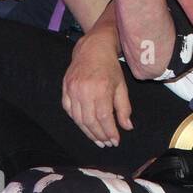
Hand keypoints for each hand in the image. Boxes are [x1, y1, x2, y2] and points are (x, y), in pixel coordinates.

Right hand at [60, 29, 132, 146]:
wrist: (92, 48)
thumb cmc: (110, 67)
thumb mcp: (122, 86)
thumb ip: (124, 108)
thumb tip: (127, 127)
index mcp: (101, 89)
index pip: (104, 117)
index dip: (109, 132)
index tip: (115, 141)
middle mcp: (84, 90)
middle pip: (90, 121)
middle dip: (99, 135)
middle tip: (106, 143)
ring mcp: (72, 89)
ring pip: (78, 118)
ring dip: (88, 132)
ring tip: (97, 140)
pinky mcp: (65, 88)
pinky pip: (69, 110)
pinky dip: (77, 121)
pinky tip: (85, 126)